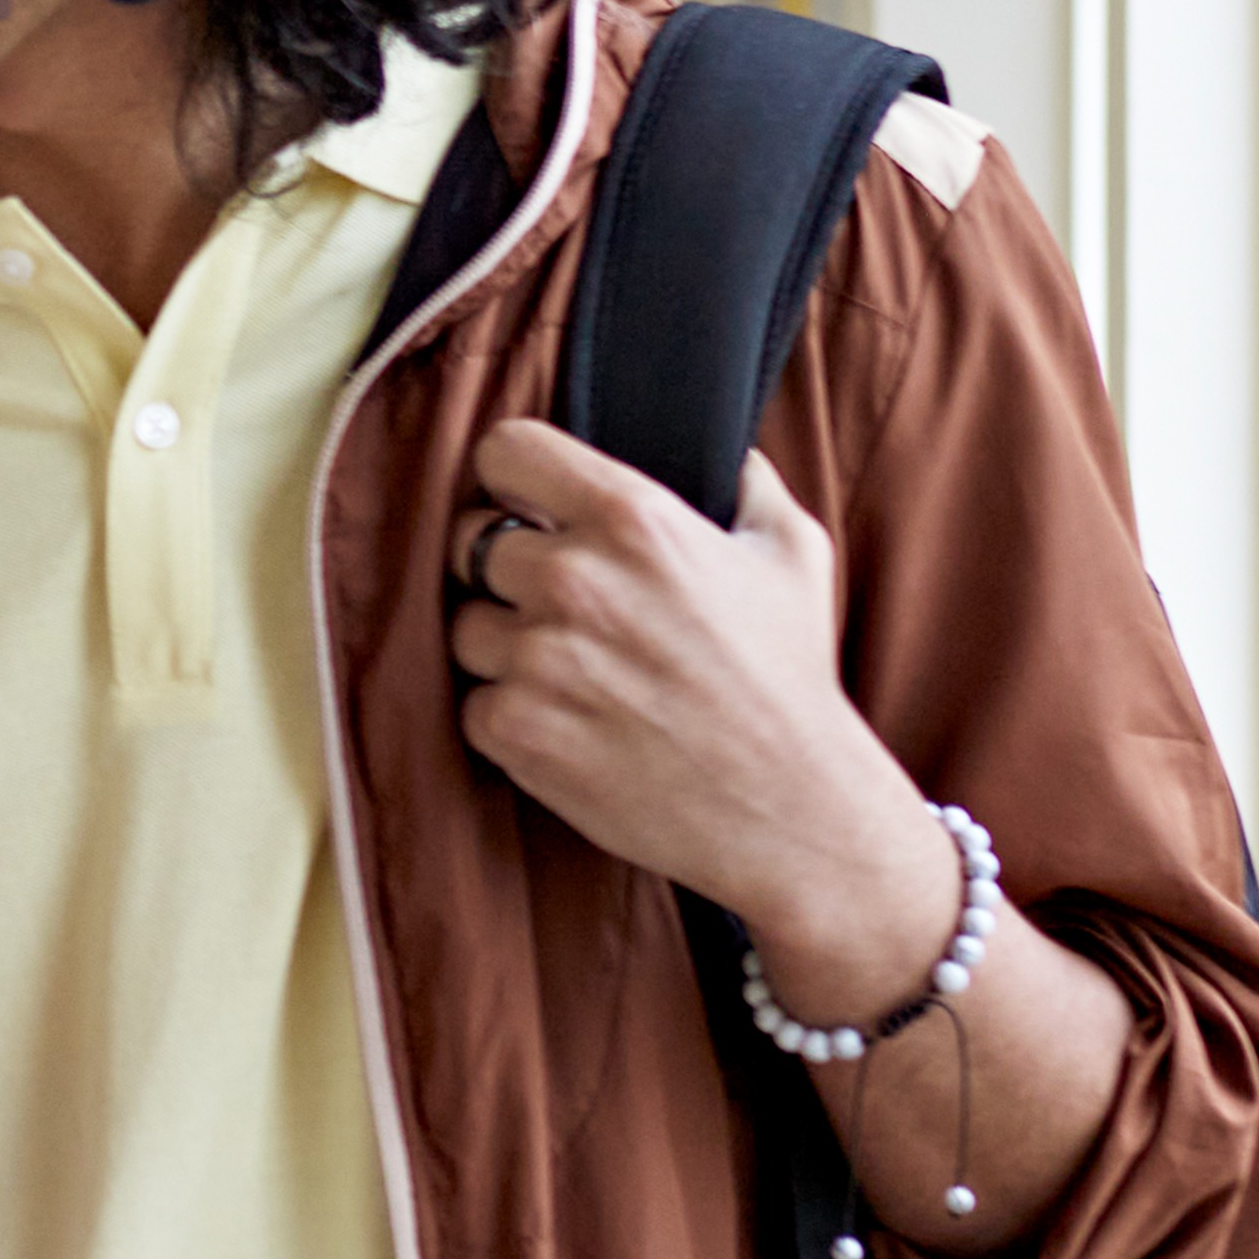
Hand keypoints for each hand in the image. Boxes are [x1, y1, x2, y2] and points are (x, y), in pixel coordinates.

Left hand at [443, 431, 947, 995]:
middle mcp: (574, 580)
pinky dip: (510, 714)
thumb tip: (729, 456)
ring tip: (574, 672)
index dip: (512, 476)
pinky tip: (572, 723)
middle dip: (504, 568)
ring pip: (465, 625)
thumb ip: (748, 486)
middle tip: (556, 603)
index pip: (507, 450)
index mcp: (632, 519)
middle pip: (470, 540)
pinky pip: (474, 702)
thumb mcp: (793, 556)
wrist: (788, 808)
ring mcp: (537, 658)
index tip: (526, 504)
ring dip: (504, 645)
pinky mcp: (516, 730)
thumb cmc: (791, 679)